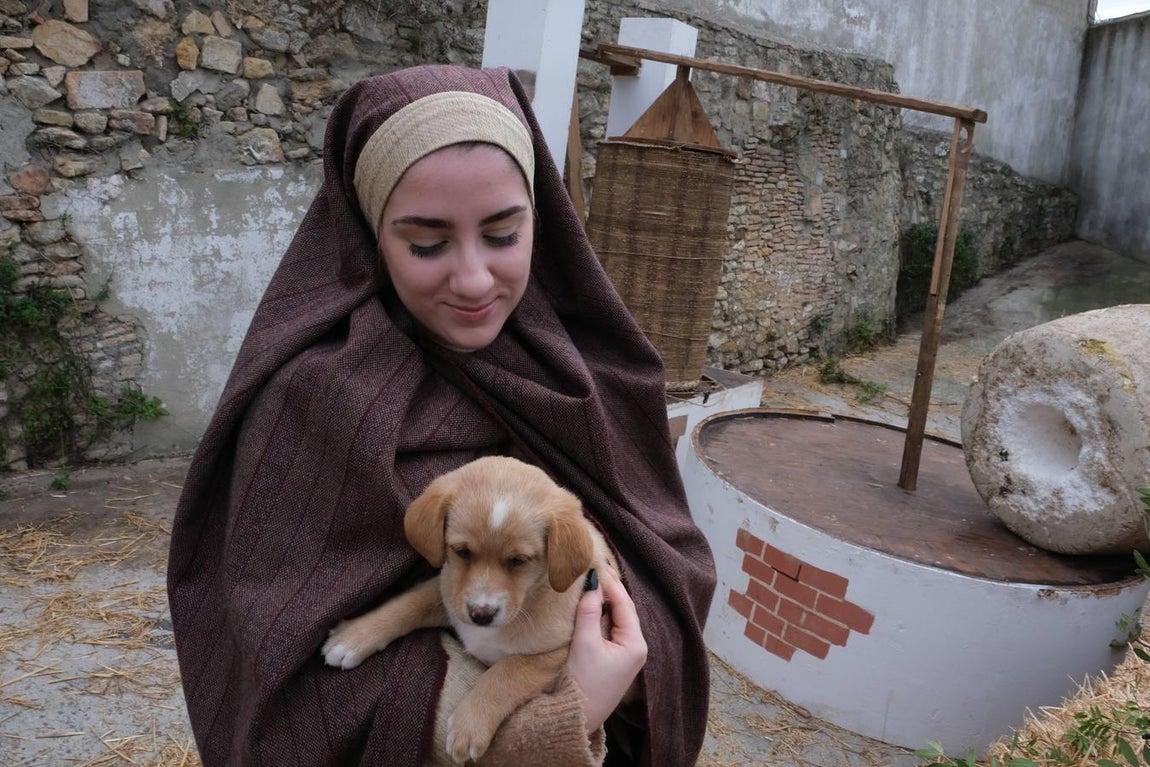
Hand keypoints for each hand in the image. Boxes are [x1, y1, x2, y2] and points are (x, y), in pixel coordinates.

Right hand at [567, 566, 646, 733]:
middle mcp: (635, 648)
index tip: (596, 563)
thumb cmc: (582, 684)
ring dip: (600, 603)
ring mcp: (624, 655)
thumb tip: (592, 581)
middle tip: (590, 568)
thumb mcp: (584, 643)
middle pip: (621, 610)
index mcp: (635, 644)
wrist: (575, 719)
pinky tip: (584, 606)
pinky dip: (596, 617)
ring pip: (612, 619)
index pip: (624, 604)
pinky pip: (606, 630)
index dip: (610, 583)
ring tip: (586, 582)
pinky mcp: (611, 660)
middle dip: (606, 590)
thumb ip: (588, 610)